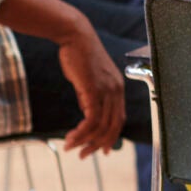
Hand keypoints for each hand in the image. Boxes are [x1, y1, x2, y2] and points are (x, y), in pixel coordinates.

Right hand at [55, 27, 124, 157]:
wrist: (75, 36)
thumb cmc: (79, 55)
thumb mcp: (88, 78)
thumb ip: (90, 96)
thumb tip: (87, 113)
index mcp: (117, 89)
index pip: (119, 119)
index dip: (111, 137)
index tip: (102, 150)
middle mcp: (116, 91)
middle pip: (113, 127)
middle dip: (99, 145)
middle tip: (84, 155)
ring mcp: (107, 90)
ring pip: (101, 126)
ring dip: (85, 141)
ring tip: (71, 147)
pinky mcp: (94, 90)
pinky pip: (91, 119)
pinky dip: (82, 132)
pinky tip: (71, 137)